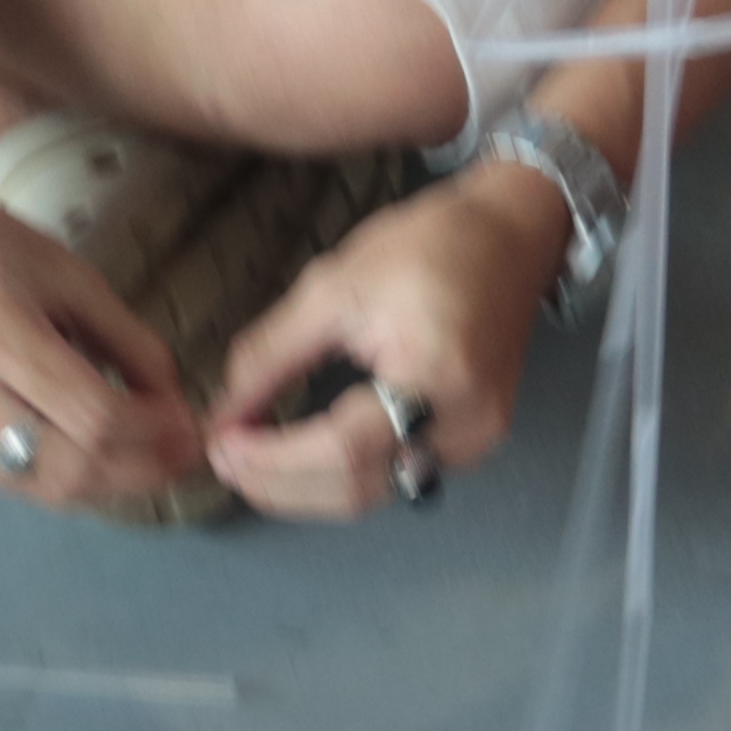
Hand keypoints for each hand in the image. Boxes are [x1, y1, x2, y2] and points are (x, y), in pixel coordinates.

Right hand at [0, 151, 204, 510]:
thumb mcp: (68, 274)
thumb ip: (127, 341)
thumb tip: (172, 402)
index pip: (94, 415)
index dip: (154, 431)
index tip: (191, 423)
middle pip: (71, 468)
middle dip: (141, 470)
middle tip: (184, 454)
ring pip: (46, 489)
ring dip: (110, 484)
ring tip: (153, 461)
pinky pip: (17, 484)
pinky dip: (68, 479)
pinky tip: (100, 458)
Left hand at [200, 165, 571, 519]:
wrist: (510, 237)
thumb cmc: (428, 246)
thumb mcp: (333, 287)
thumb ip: (272, 356)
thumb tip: (224, 412)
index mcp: (437, 375)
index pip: (343, 450)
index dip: (273, 460)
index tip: (221, 444)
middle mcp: (466, 423)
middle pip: (358, 488)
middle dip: (280, 485)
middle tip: (224, 457)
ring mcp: (475, 439)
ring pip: (374, 493)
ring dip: (305, 487)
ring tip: (252, 456)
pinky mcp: (471, 440)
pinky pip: (396, 473)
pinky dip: (341, 473)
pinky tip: (301, 452)